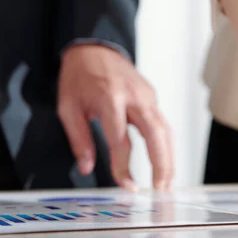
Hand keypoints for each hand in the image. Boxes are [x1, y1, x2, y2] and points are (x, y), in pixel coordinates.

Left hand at [57, 45, 173, 190]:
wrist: (94, 47)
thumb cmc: (79, 76)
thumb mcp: (68, 106)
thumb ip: (79, 139)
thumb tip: (87, 167)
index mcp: (109, 99)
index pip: (121, 140)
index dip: (124, 166)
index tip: (126, 186)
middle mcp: (133, 97)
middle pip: (155, 134)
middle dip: (161, 164)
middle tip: (161, 190)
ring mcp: (146, 96)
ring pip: (165, 130)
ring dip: (169, 158)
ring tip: (167, 183)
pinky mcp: (152, 97)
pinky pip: (163, 124)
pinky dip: (167, 145)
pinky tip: (165, 163)